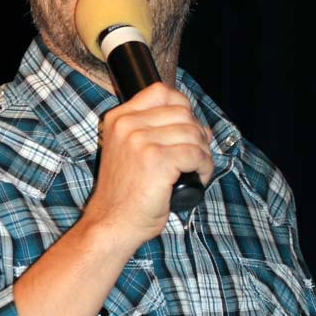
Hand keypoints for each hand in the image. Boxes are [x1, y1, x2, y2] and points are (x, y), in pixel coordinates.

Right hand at [83, 82, 213, 252]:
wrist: (112, 223)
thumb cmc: (124, 194)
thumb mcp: (129, 152)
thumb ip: (154, 131)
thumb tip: (199, 125)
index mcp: (118, 118)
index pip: (161, 92)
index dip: (182, 106)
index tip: (186, 127)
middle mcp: (127, 125)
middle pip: (183, 112)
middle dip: (197, 134)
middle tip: (194, 157)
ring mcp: (141, 141)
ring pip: (193, 133)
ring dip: (203, 153)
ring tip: (195, 170)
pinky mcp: (157, 159)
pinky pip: (196, 154)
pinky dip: (204, 168)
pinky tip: (196, 179)